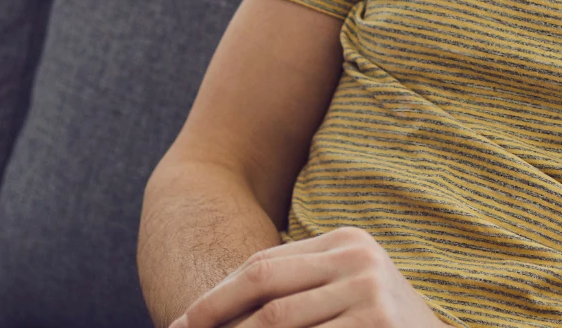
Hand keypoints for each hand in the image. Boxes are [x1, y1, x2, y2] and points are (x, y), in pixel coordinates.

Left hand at [170, 226, 448, 327]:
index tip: (182, 323)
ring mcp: (370, 293)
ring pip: (278, 324)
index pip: (263, 265)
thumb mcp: (344, 293)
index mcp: (346, 242)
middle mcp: (358, 259)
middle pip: (265, 291)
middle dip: (215, 318)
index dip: (217, 297)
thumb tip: (215, 313)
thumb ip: (296, 290)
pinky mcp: (378, 325)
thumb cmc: (380, 324)